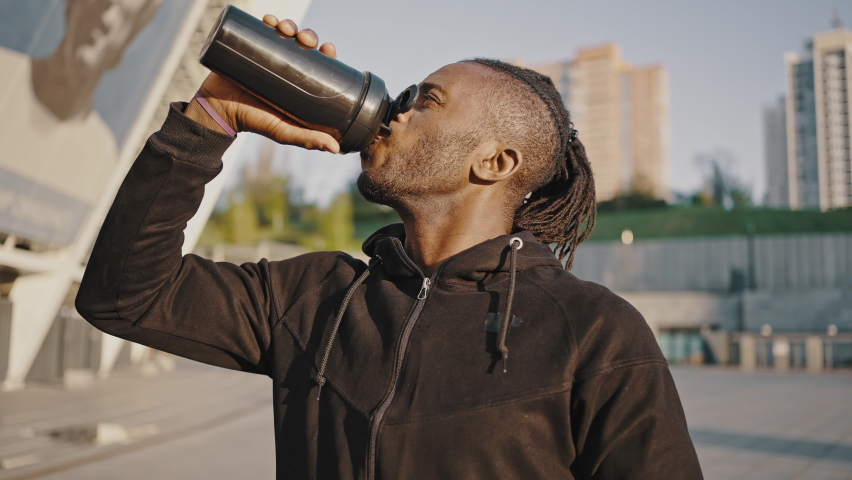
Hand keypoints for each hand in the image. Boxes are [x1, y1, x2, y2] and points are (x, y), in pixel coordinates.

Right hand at [185, 15, 340, 152]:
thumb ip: (307, 139)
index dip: (327, 53)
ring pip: (285, 33)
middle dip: (308, 35)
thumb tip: (335, 149)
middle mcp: (286, 66)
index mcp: (300, 82)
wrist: (219, 111)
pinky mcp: (249, 47)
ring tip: (286, 29)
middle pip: (304, 44)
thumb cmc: (254, 122)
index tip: (328, 48)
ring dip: (290, 24)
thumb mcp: (283, 131)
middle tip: (304, 39)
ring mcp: (267, 55)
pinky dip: (268, 20)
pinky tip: (270, 20)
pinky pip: (260, 28)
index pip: (319, 63)